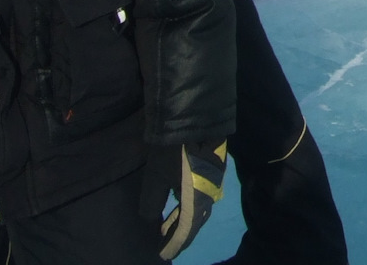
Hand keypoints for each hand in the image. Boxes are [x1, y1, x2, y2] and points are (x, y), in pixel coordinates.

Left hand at [141, 140, 228, 260]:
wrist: (195, 115)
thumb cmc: (172, 150)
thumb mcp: (155, 178)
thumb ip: (152, 205)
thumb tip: (152, 220)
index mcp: (197, 202)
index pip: (185, 232)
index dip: (172, 244)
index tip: (162, 255)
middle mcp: (210, 196)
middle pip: (195, 222)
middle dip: (179, 234)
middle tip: (164, 242)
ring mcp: (215, 182)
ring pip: (200, 209)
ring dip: (184, 220)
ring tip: (168, 226)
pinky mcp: (214, 170)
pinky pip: (203, 196)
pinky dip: (190, 206)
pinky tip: (179, 203)